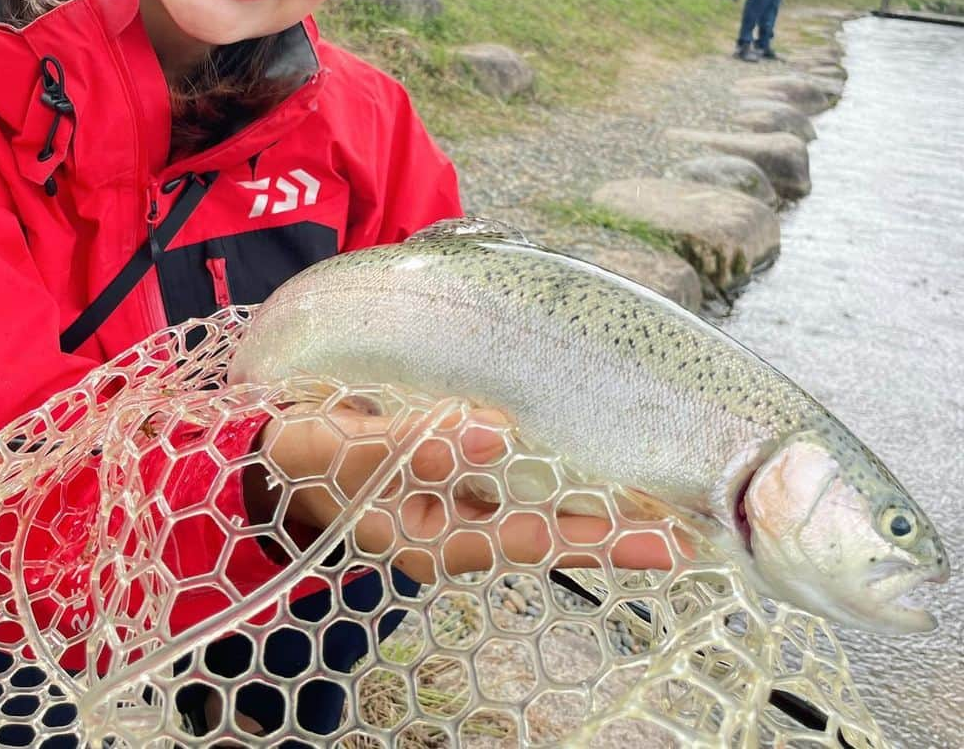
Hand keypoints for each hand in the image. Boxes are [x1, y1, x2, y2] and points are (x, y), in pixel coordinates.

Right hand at [254, 402, 682, 581]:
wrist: (278, 452)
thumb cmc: (304, 452)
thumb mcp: (341, 448)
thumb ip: (413, 443)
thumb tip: (495, 429)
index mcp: (431, 540)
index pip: (528, 543)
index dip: (596, 541)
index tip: (660, 536)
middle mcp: (459, 532)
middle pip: (552, 537)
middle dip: (620, 535)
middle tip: (696, 532)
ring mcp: (464, 506)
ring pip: (544, 510)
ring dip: (603, 506)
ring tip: (669, 500)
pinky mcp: (464, 477)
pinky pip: (525, 480)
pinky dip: (568, 474)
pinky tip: (603, 459)